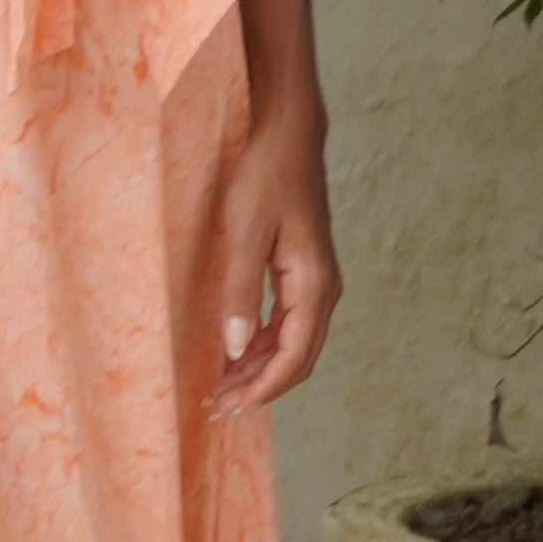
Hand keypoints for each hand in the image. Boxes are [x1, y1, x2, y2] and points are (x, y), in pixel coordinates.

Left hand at [211, 107, 339, 411]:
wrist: (288, 135)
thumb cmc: (265, 177)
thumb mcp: (244, 233)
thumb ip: (240, 293)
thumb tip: (234, 350)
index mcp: (313, 285)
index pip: (293, 357)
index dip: (262, 388)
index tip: (230, 406)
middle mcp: (322, 289)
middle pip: (298, 358)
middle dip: (260, 387)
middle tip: (219, 406)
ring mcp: (315, 281)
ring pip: (292, 342)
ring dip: (260, 368)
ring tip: (222, 386)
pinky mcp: (302, 271)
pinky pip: (287, 322)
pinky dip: (263, 343)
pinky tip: (236, 352)